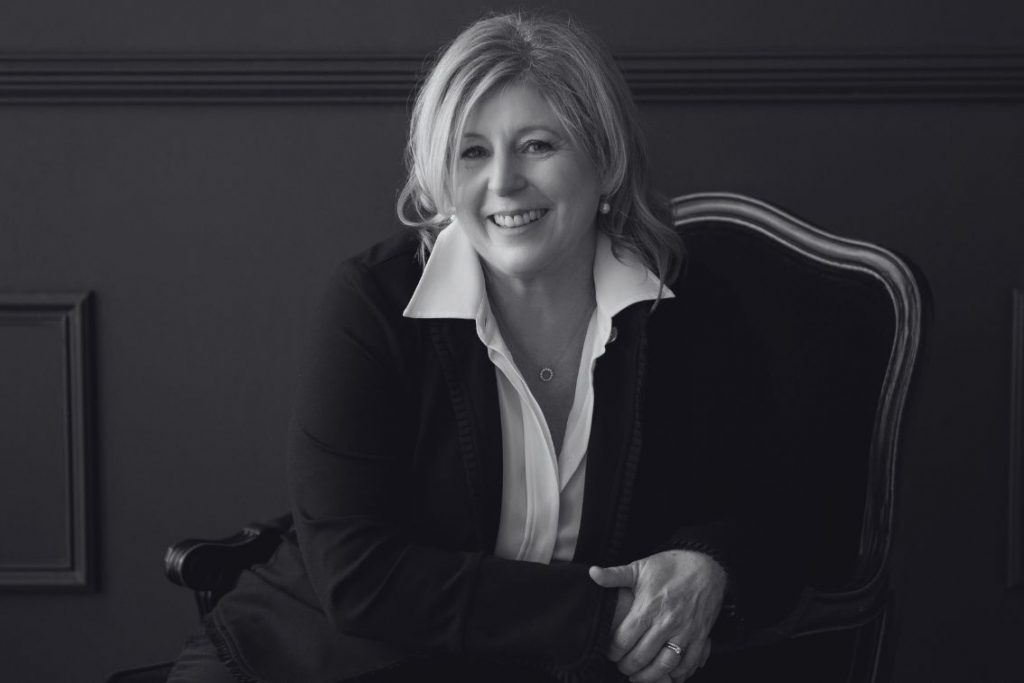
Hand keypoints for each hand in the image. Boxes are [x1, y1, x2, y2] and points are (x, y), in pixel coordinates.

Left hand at [589, 550, 725, 681]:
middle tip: (621, 666)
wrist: (706, 564)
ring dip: (649, 676)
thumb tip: (592, 573)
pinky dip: (677, 674)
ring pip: (664, 665)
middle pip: (641, 657)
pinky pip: (688, 664)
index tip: (610, 653)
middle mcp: (666, 622)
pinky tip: (666, 674)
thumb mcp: (640, 567)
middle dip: (627, 666)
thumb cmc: (671, 566)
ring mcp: (685, 631)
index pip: (623, 640)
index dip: (613, 652)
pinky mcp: (700, 636)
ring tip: (639, 676)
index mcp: (648, 607)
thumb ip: (614, 575)